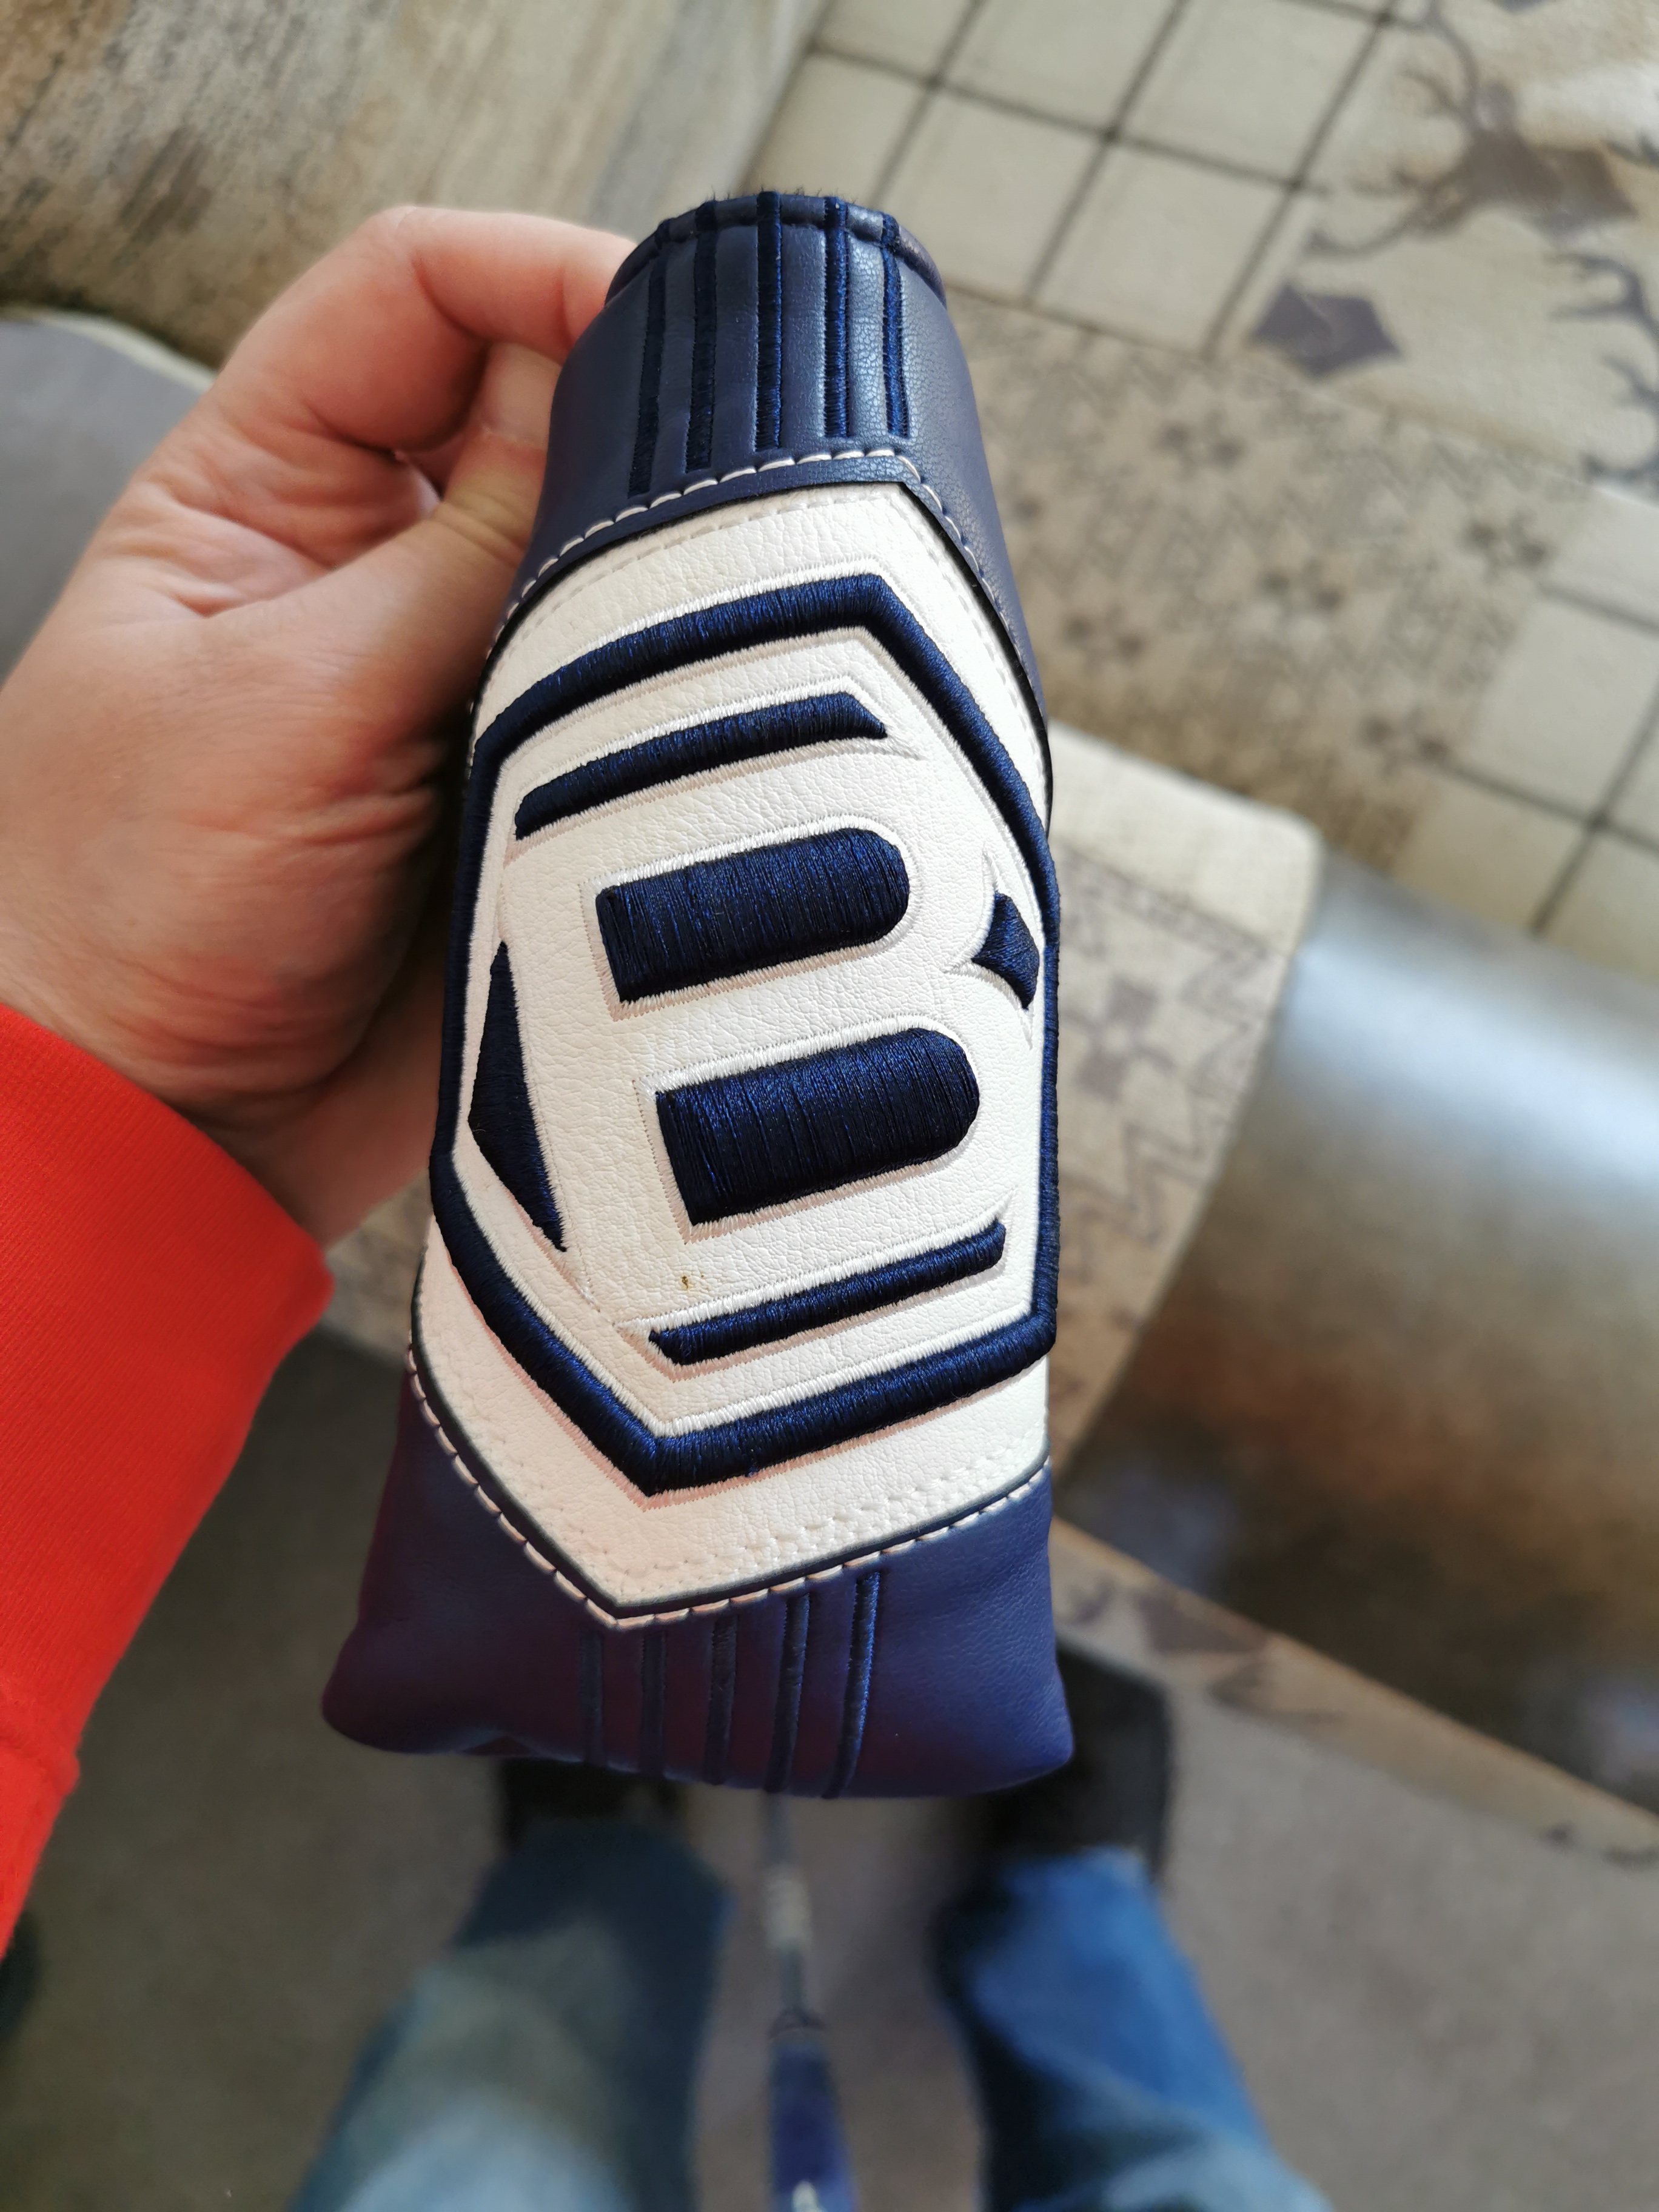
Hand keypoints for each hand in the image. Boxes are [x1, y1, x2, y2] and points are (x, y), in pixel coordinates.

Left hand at [0, 207, 628, 1245]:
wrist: (174, 1131)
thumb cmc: (139, 907)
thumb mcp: (282, 700)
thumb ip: (453, 562)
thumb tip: (601, 408)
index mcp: (263, 490)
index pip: (411, 294)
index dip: (534, 269)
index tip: (654, 312)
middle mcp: (375, 565)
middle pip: (538, 416)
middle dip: (630, 433)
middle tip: (722, 486)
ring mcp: (464, 678)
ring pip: (607, 572)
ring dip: (664, 595)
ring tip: (707, 638)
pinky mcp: (536, 787)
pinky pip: (639, 714)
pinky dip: (684, 715)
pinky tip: (711, 734)